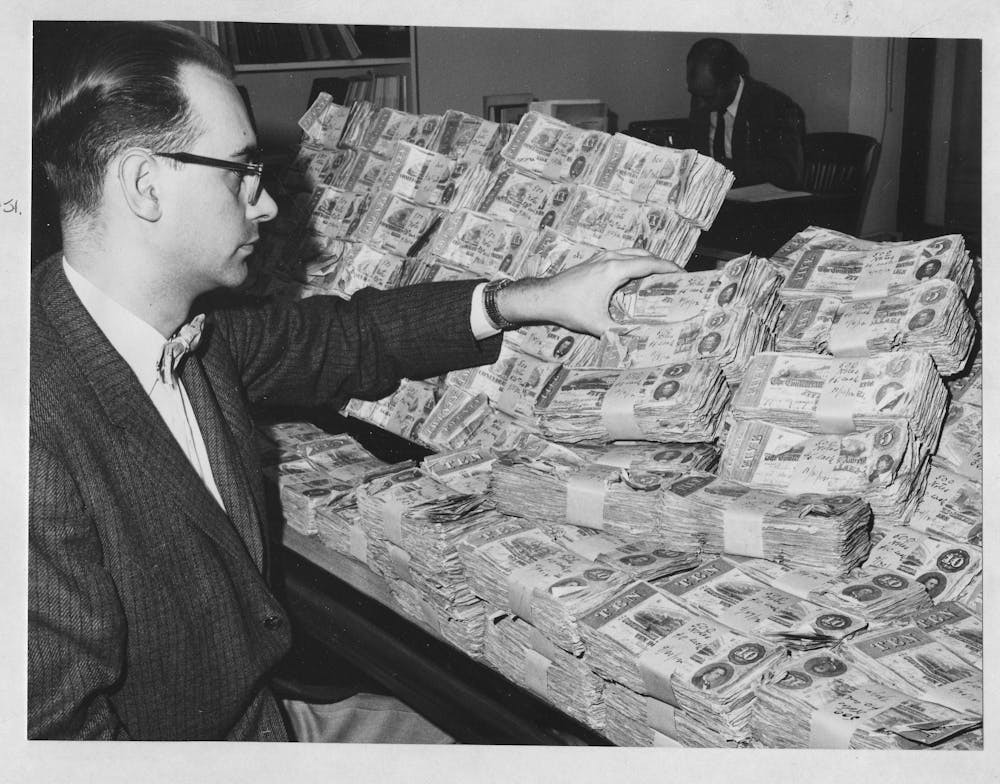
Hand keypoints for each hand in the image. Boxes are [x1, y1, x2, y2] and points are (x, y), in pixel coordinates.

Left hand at [496, 249, 681, 336]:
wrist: (543, 297)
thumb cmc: (569, 308)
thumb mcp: (597, 325)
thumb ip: (618, 334)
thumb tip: (635, 343)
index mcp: (615, 270)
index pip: (650, 264)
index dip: (669, 268)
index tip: (684, 273)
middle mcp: (610, 258)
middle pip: (644, 255)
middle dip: (661, 264)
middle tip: (674, 277)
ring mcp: (600, 257)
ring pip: (631, 253)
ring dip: (646, 262)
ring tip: (657, 276)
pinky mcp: (593, 261)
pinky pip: (620, 256)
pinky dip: (632, 262)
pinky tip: (633, 278)